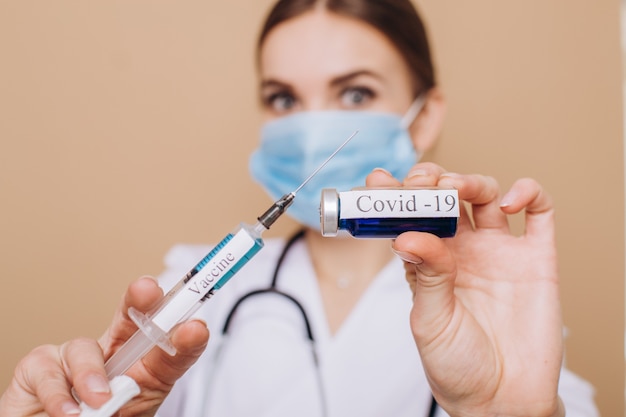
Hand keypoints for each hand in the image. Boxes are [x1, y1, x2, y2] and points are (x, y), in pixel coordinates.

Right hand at [0, 277, 208, 416]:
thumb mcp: (140, 406)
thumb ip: (159, 377)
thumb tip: (188, 337)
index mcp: (140, 364)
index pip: (164, 339)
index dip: (179, 329)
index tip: (196, 328)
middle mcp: (110, 353)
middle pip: (129, 318)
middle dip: (140, 301)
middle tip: (148, 290)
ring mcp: (73, 357)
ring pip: (84, 348)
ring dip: (92, 376)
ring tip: (100, 403)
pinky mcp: (38, 367)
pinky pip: (49, 369)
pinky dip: (59, 393)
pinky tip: (70, 412)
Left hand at [367, 163, 564, 416]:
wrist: (502, 399)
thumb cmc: (457, 365)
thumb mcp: (430, 321)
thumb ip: (425, 276)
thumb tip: (408, 235)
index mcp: (429, 262)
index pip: (409, 216)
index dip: (395, 195)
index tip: (379, 181)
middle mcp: (462, 251)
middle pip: (446, 196)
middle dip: (432, 180)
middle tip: (422, 184)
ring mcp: (499, 251)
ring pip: (485, 195)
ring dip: (471, 180)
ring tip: (457, 189)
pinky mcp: (535, 259)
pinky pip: (539, 213)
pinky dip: (528, 193)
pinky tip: (508, 203)